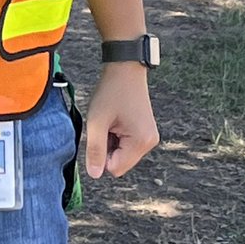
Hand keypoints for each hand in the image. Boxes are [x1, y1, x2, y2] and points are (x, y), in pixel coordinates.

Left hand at [85, 63, 158, 178]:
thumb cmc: (111, 91)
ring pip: (122, 154)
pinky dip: (117, 136)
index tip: (101, 132)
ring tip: (111, 120)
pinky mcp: (145, 132)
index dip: (101, 154)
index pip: (115, 168)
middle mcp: (150, 143)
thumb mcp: (97, 121)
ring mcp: (149, 138)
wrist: (125, 69)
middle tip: (105, 124)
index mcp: (141, 142)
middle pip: (119, 162)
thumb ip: (95, 150)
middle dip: (107, 147)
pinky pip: (126, 145)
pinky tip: (116, 119)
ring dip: (111, 141)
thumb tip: (94, 175)